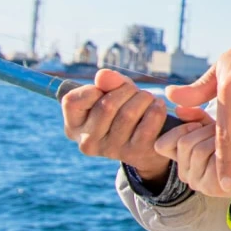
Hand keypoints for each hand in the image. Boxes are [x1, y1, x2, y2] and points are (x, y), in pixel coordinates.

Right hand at [61, 69, 173, 184]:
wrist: (146, 143)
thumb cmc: (122, 111)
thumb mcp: (112, 94)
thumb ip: (107, 82)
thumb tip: (103, 76)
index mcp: (74, 127)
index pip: (72, 101)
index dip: (93, 89)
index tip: (106, 91)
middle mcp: (88, 142)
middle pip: (106, 105)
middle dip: (126, 90)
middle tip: (136, 91)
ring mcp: (111, 151)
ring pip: (128, 114)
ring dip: (143, 98)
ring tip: (148, 98)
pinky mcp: (136, 154)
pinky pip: (148, 125)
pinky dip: (156, 109)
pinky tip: (158, 106)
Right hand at [153, 108, 230, 198]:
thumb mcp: (215, 128)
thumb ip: (196, 118)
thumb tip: (178, 108)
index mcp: (182, 159)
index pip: (162, 144)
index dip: (178, 130)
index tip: (197, 124)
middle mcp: (185, 174)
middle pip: (183, 142)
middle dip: (205, 129)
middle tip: (223, 127)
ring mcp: (196, 182)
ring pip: (196, 149)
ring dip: (216, 137)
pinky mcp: (211, 187)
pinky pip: (212, 158)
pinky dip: (226, 147)